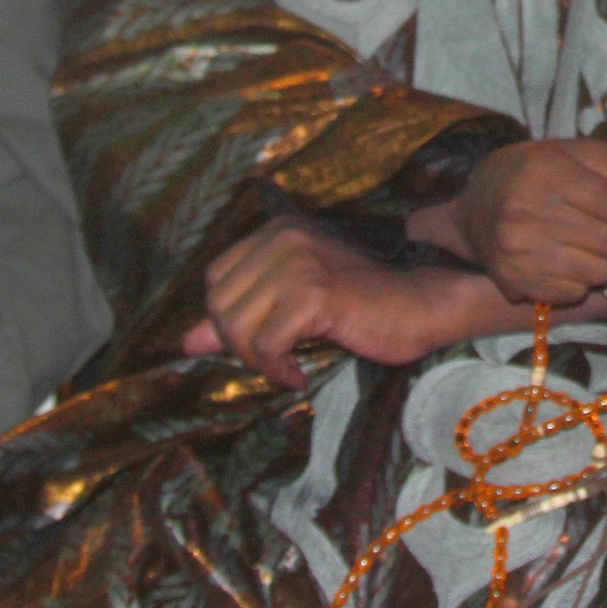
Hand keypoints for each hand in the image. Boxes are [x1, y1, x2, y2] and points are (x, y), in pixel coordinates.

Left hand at [183, 219, 499, 385]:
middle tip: (274, 361)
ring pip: (236, 326)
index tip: (259, 342)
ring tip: (288, 368)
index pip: (215, 279)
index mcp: (277, 232)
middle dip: (238, 344)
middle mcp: (283, 238)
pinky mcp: (314, 294)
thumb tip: (185, 341)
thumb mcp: (294, 306)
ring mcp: (299, 263)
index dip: (227, 319)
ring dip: (258, 360)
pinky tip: (299, 375)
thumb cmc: (364, 306)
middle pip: (219, 304)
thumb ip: (241, 316)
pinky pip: (266, 344)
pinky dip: (277, 369)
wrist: (421, 305)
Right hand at [450, 140, 606, 306]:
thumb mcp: (582, 158)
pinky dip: (584, 283)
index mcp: (548, 170)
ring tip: (600, 248)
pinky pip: (573, 293)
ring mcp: (518, 250)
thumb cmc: (540, 174)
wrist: (476, 206)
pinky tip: (572, 263)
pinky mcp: (514, 281)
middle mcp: (528, 210)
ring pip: (596, 272)